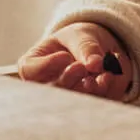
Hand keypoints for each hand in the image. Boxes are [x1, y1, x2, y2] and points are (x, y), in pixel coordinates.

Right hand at [18, 22, 134, 98]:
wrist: (101, 49)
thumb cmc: (79, 39)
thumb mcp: (79, 35)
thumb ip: (85, 47)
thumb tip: (96, 63)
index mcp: (35, 65)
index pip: (29, 71)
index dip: (46, 66)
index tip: (65, 56)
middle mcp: (48, 86)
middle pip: (52, 91)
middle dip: (69, 80)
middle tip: (82, 67)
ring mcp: (68, 99)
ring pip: (74, 102)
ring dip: (90, 88)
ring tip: (103, 72)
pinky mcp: (90, 104)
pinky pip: (97, 102)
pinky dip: (106, 89)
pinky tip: (111, 74)